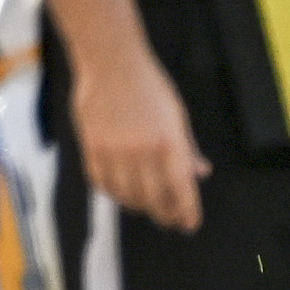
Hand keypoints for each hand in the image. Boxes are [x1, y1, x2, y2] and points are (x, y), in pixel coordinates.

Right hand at [73, 45, 208, 234]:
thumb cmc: (149, 87)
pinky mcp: (91, 147)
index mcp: (168, 143)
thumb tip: (199, 173)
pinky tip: (121, 193)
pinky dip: (112, 192)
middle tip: (170, 220)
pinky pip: (101, 181)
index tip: (189, 225)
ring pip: (126, 194)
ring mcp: (113, 151)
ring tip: (146, 207)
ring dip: (138, 206)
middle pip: (153, 198)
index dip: (186, 212)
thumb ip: (187, 149)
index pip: (180, 190)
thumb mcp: (177, 117)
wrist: (111, 64)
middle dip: (164, 214)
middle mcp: (141, 152)